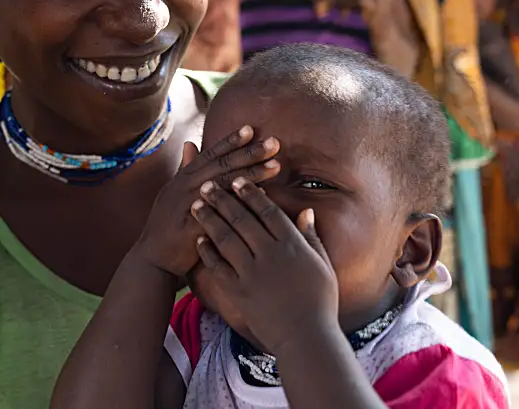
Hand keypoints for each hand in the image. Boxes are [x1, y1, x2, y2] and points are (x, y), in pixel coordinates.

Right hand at [134, 128, 279, 276]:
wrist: (153, 259)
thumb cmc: (167, 226)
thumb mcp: (173, 192)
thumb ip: (185, 169)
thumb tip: (189, 144)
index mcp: (184, 178)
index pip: (210, 154)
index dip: (230, 141)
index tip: (250, 129)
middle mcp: (186, 187)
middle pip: (222, 165)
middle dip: (249, 152)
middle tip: (274, 142)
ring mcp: (189, 205)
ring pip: (224, 184)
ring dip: (252, 174)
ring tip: (276, 165)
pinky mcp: (194, 227)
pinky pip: (222, 212)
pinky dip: (242, 203)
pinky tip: (262, 198)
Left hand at [192, 178, 338, 353]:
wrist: (306, 337)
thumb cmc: (319, 301)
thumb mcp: (322, 264)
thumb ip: (311, 236)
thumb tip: (306, 211)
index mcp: (293, 246)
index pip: (268, 211)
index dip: (250, 193)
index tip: (237, 180)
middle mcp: (271, 255)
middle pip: (242, 220)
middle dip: (223, 199)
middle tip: (208, 185)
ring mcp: (253, 274)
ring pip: (226, 239)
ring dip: (209, 220)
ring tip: (196, 205)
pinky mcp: (239, 292)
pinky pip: (219, 267)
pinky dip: (207, 252)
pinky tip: (198, 239)